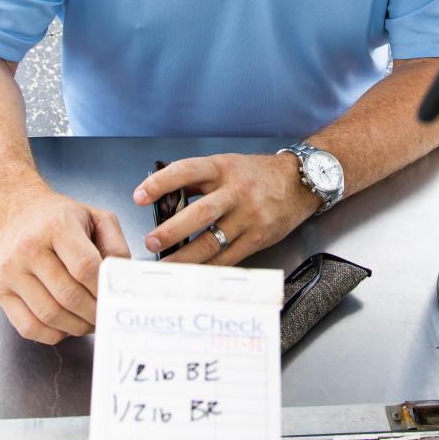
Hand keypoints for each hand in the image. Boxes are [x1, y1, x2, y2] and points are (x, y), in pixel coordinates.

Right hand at [0, 186, 129, 343]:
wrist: (18, 213)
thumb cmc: (60, 218)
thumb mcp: (97, 218)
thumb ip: (117, 247)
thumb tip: (123, 281)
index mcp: (57, 226)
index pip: (85, 267)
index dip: (103, 289)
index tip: (114, 296)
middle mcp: (28, 248)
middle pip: (68, 295)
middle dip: (94, 312)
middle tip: (105, 314)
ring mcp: (10, 271)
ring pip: (49, 315)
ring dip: (76, 326)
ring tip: (89, 321)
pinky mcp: (0, 290)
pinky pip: (28, 326)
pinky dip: (53, 334)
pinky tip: (66, 324)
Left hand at [134, 151, 316, 263]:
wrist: (299, 183)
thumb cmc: (257, 174)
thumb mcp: (227, 165)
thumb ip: (197, 180)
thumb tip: (163, 196)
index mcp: (223, 168)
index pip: (187, 172)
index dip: (161, 183)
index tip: (139, 196)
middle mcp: (236, 192)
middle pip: (200, 213)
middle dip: (172, 230)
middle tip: (151, 241)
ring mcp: (248, 217)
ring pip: (212, 241)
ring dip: (186, 256)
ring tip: (166, 265)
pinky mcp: (258, 238)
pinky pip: (228, 258)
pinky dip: (208, 268)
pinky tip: (192, 273)